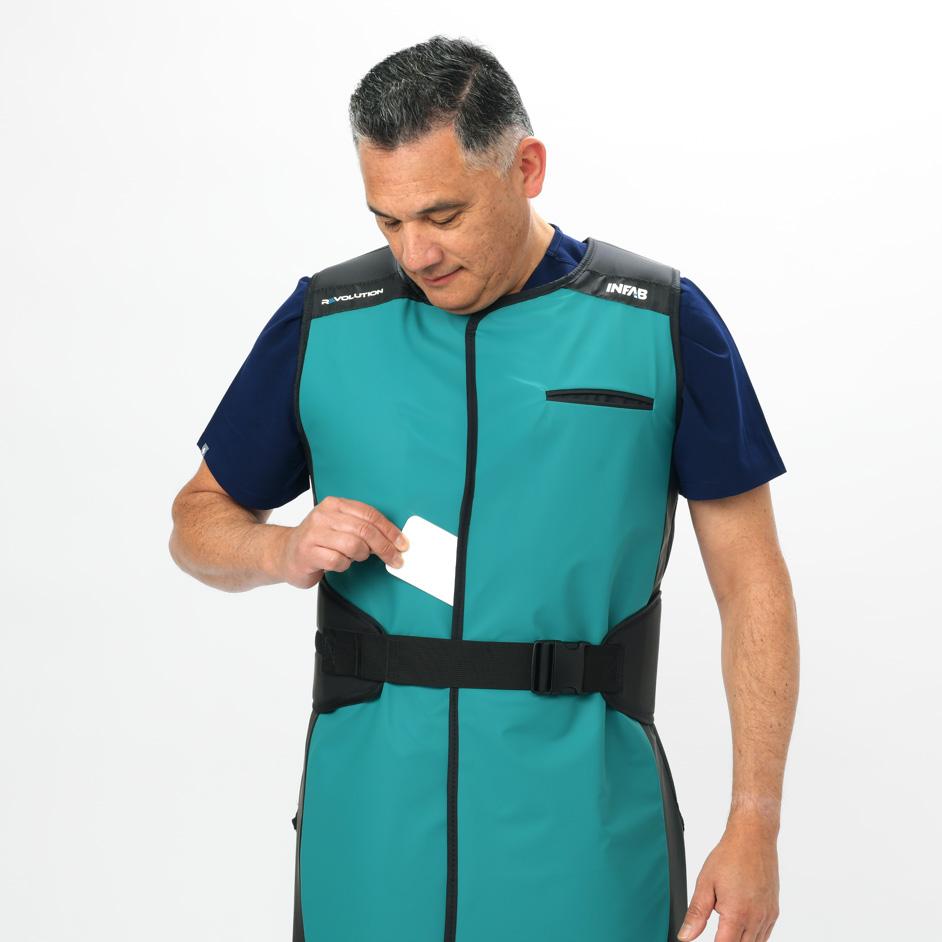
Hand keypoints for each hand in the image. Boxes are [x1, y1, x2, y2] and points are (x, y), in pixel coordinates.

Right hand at [272, 495, 408, 588]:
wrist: (283, 553)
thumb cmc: (317, 541)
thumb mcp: (339, 525)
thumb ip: (361, 526)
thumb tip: (393, 538)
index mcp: (334, 505)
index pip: (370, 514)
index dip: (390, 530)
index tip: (402, 543)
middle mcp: (324, 516)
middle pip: (365, 530)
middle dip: (385, 547)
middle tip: (395, 559)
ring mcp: (314, 534)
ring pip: (354, 545)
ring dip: (361, 556)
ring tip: (354, 557)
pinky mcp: (308, 553)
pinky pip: (338, 561)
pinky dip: (344, 565)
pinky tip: (338, 563)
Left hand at [677, 817, 779, 941]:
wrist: (753, 838)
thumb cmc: (730, 856)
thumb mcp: (705, 883)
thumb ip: (696, 914)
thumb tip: (686, 936)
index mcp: (737, 914)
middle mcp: (756, 919)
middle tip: (716, 933)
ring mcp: (768, 916)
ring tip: (726, 931)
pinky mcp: (774, 912)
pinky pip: (765, 936)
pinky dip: (753, 938)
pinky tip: (741, 929)